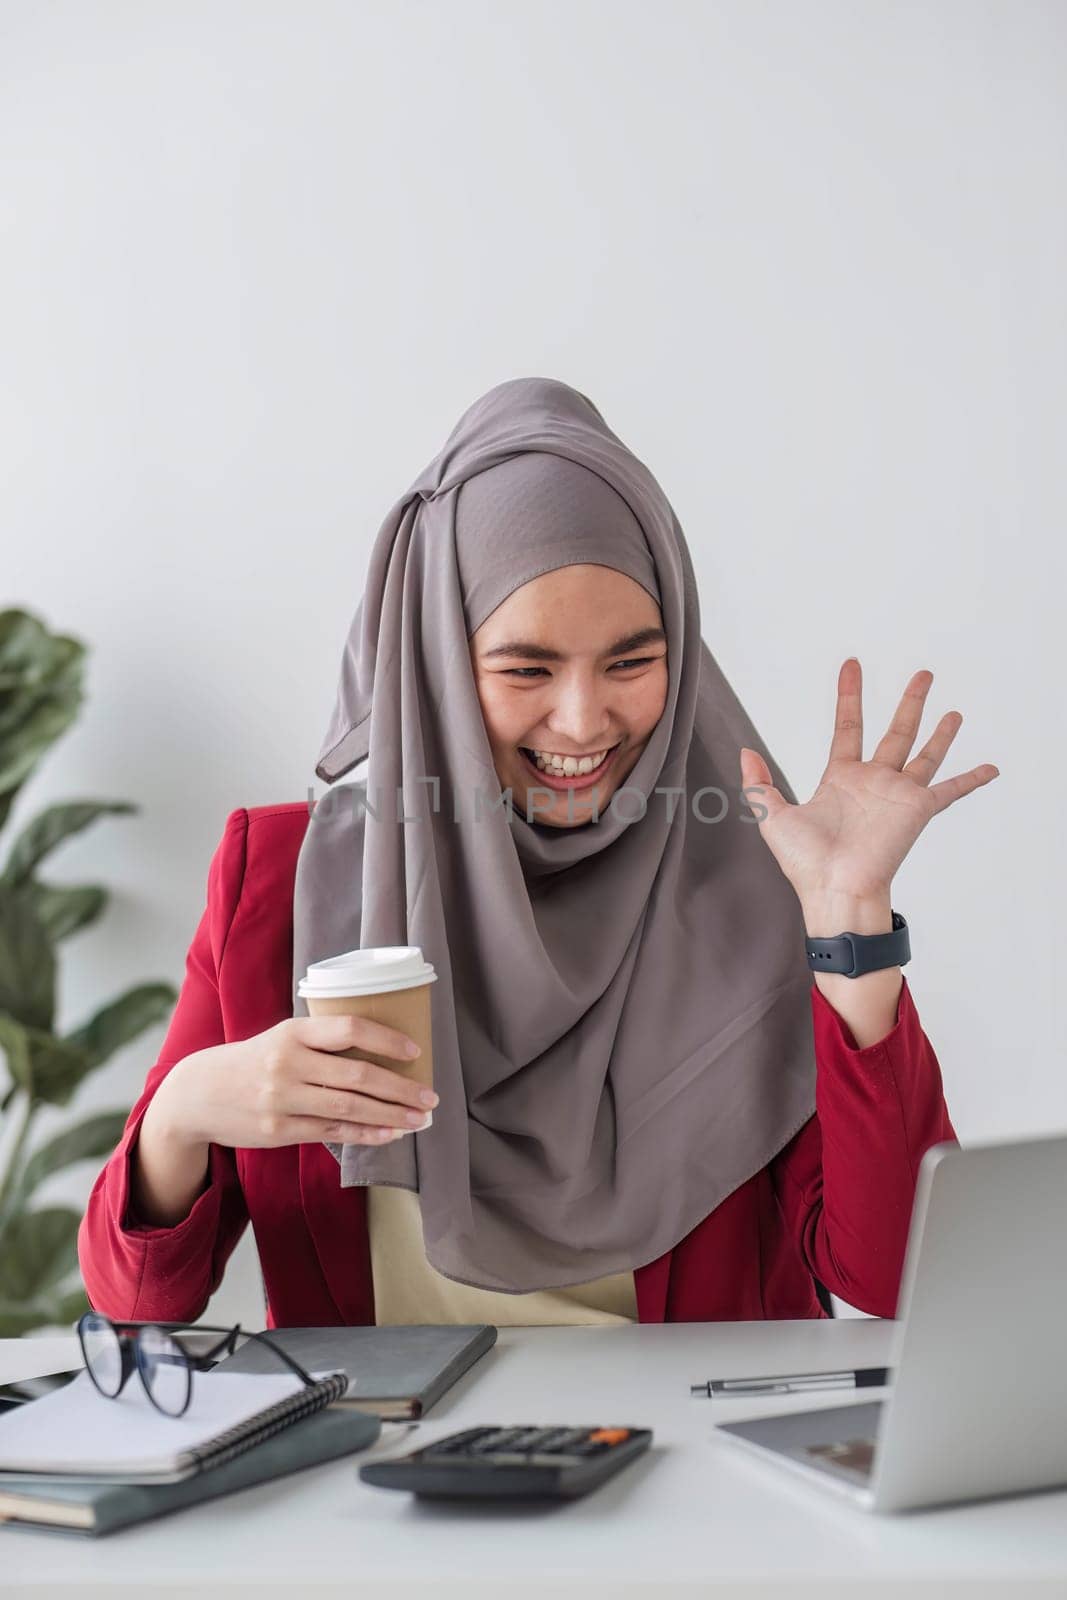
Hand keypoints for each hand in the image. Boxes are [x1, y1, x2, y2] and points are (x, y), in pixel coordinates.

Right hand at [158, 1013, 438, 1149]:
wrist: (197, 1094)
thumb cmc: (253, 1062)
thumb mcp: (281, 1038)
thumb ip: (322, 1041)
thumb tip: (381, 1051)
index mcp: (293, 1032)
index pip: (349, 1028)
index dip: (386, 1040)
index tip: (415, 1052)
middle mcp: (288, 1063)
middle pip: (357, 1075)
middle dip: (400, 1088)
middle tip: (431, 1097)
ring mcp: (282, 1099)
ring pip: (348, 1108)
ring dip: (390, 1115)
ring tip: (419, 1120)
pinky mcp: (278, 1130)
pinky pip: (331, 1133)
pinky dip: (364, 1135)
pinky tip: (389, 1134)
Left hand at [739, 658, 999, 902]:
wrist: (833, 890)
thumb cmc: (805, 863)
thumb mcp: (772, 816)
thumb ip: (759, 783)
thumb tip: (746, 752)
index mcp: (842, 779)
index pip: (849, 727)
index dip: (850, 695)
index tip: (852, 666)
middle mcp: (874, 783)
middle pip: (896, 732)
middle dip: (910, 702)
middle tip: (923, 674)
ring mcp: (898, 796)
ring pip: (925, 754)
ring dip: (941, 732)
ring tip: (953, 711)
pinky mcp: (917, 811)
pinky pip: (951, 791)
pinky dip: (971, 780)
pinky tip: (990, 768)